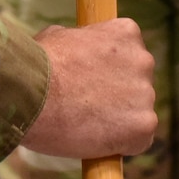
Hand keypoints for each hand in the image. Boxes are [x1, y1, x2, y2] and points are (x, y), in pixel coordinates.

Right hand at [23, 19, 156, 158]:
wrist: (31, 93)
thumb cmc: (37, 65)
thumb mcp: (60, 37)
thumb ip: (82, 44)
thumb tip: (78, 54)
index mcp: (127, 33)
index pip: (128, 56)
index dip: (109, 72)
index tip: (92, 84)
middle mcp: (144, 60)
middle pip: (137, 85)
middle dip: (117, 97)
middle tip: (87, 108)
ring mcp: (146, 94)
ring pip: (138, 114)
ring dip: (118, 121)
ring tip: (85, 125)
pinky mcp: (144, 125)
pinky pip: (138, 140)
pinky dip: (121, 145)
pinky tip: (95, 141)